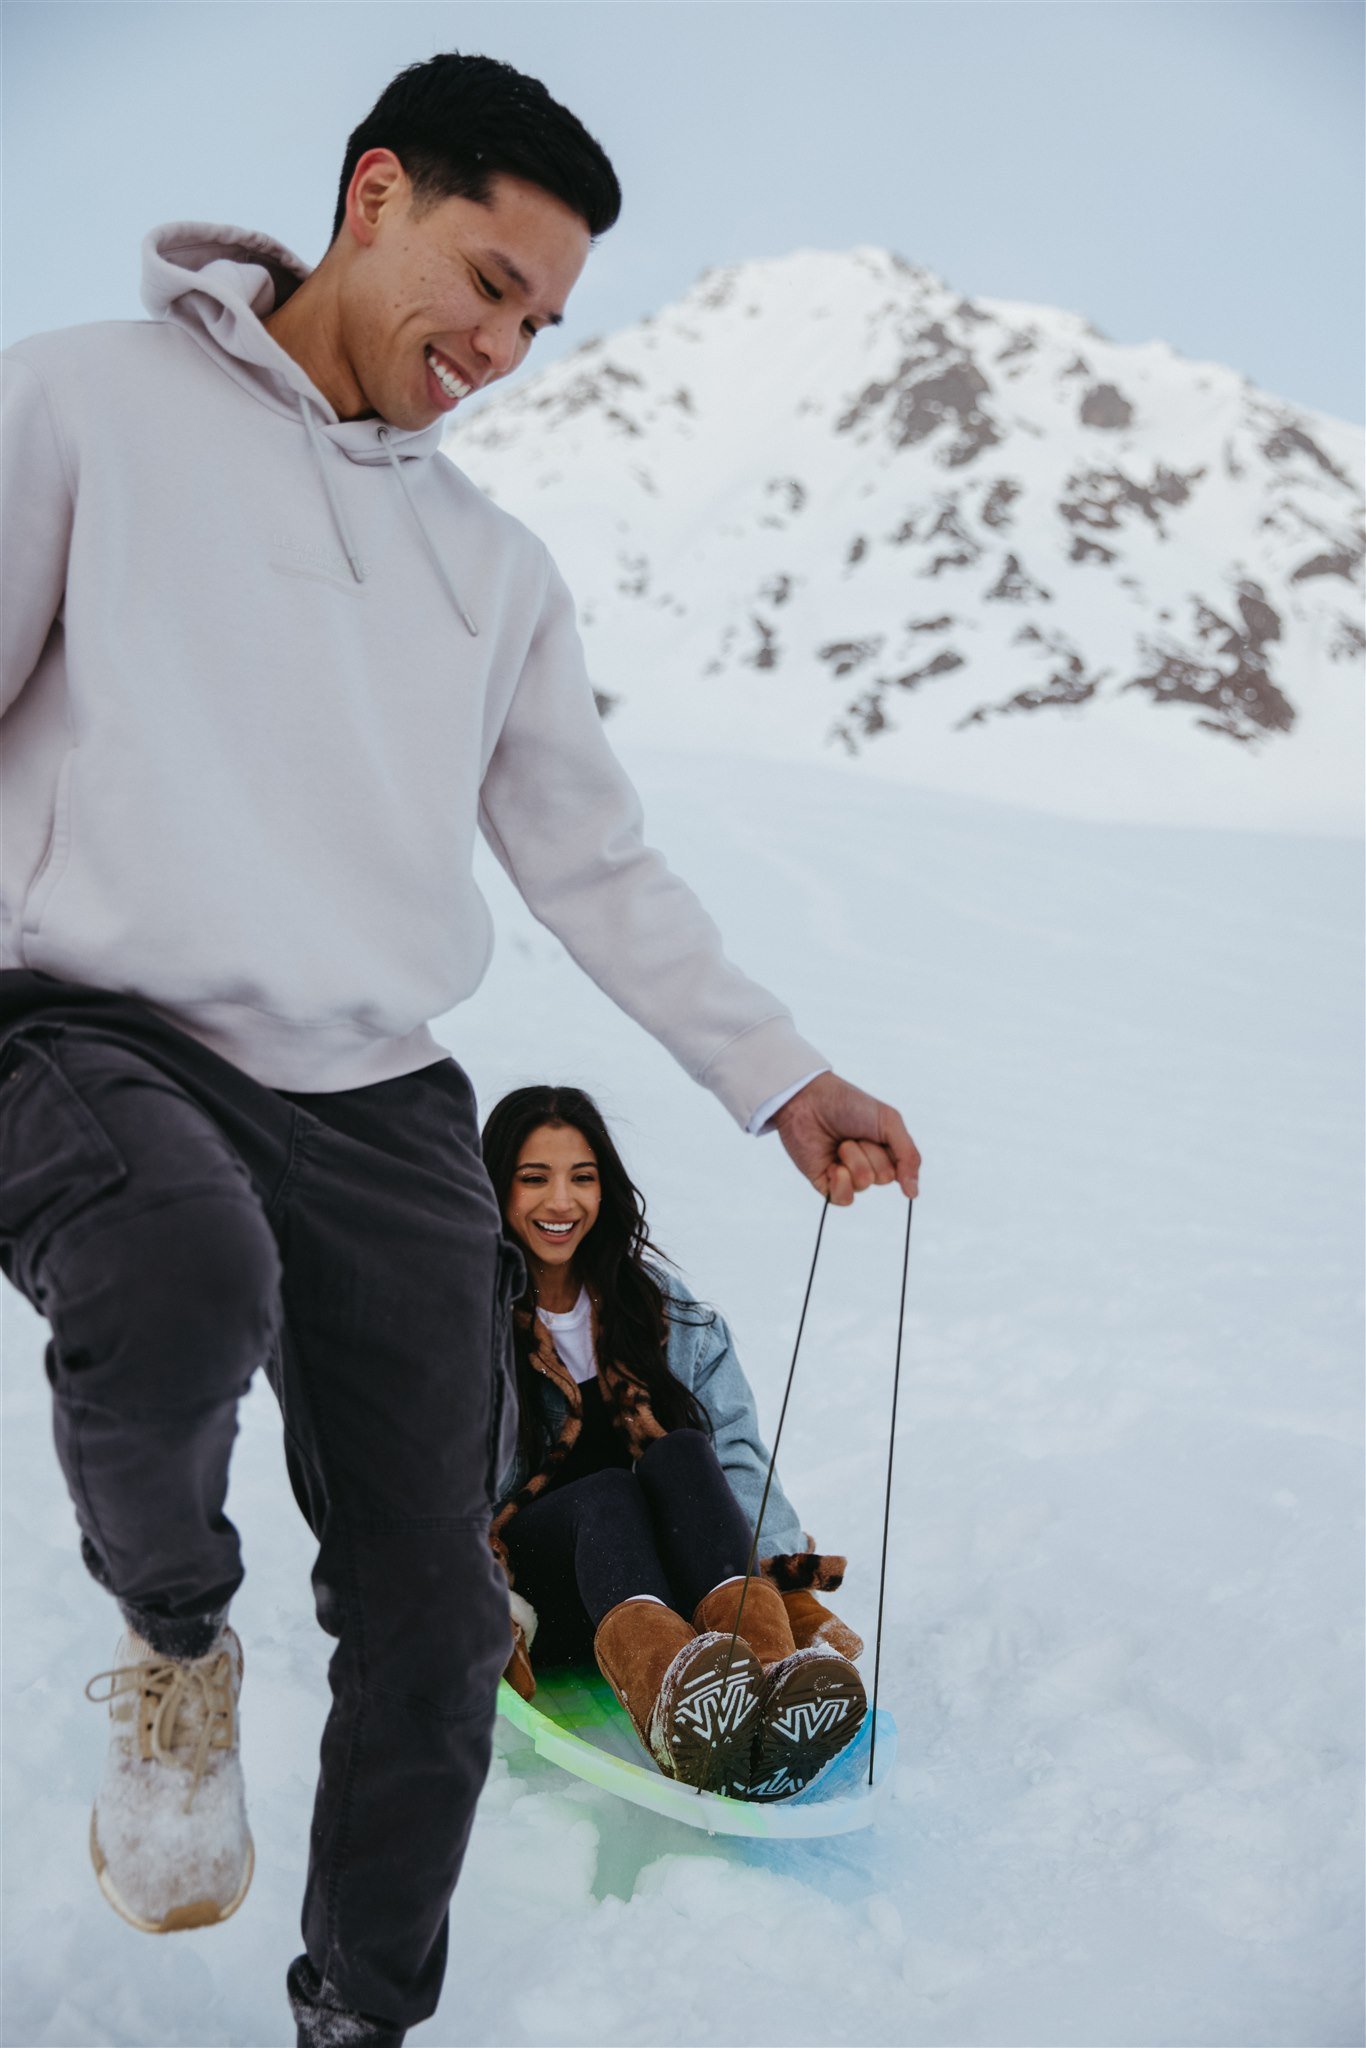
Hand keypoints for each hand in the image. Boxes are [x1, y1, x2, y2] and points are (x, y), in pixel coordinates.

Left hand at [773, 1073, 919, 1206]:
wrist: (808, 1099)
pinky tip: (833, 1166)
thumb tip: (913, 1194)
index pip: (901, 1169)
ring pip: (863, 1185)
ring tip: (840, 1143)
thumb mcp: (889, 1122)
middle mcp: (867, 1165)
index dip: (892, 1153)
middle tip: (855, 1134)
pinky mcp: (825, 1182)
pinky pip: (843, 1199)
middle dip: (870, 1153)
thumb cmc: (849, 1104)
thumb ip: (908, 1156)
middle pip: (883, 1177)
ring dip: (853, 1159)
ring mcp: (846, 1175)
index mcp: (884, 1150)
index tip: (880, 1134)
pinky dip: (841, 1183)